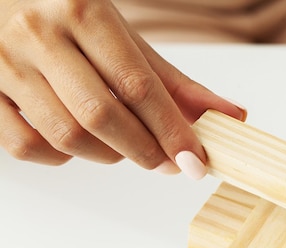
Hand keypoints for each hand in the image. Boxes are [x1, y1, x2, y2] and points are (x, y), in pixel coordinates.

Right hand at [0, 0, 245, 178]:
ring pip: (66, 136)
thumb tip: (230, 114)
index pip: (137, 85)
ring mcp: (3, 65)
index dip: (172, 131)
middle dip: (146, 151)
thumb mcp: (121, 34)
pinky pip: (26, 146)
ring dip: (108, 155)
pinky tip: (79, 143)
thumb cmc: (67, 14)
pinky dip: (62, 158)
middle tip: (168, 162)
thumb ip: (171, 79)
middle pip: (101, 116)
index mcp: (82, 10)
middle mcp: (39, 34)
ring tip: (126, 147)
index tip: (196, 161)